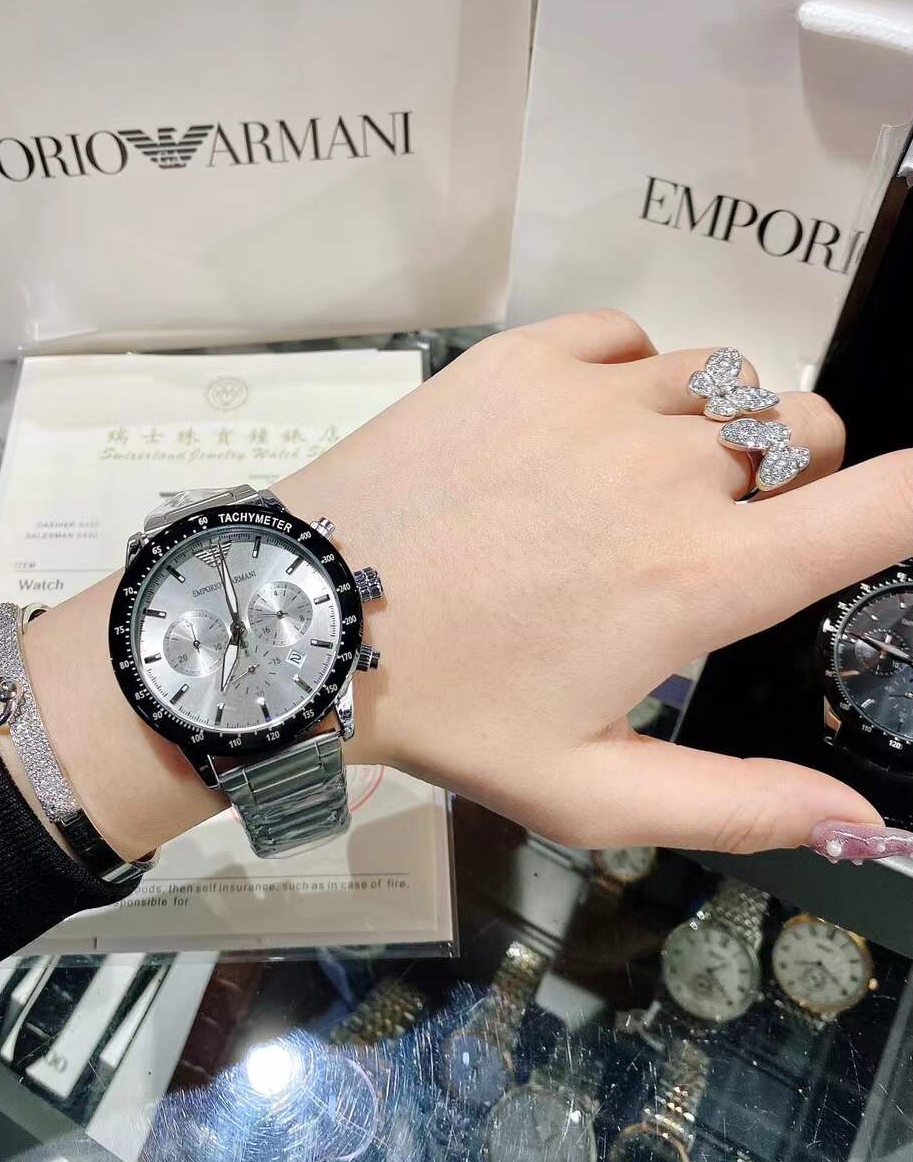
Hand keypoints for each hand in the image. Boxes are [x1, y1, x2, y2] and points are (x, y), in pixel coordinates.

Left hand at [9, 312, 912, 862]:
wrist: (309, 622)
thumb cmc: (456, 713)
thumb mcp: (591, 790)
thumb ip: (740, 805)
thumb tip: (867, 824)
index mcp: (706, 575)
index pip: (884, 508)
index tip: (908, 504)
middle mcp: (674, 467)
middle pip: (807, 429)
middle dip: (794, 474)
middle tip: (718, 530)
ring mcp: (599, 396)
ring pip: (724, 377)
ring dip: (712, 426)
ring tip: (638, 482)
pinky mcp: (527, 354)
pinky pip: (630, 337)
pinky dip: (631, 375)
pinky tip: (578, 431)